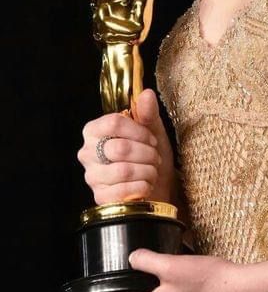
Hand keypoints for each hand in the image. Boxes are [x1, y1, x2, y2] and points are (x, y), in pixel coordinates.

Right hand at [77, 88, 175, 204]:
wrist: (155, 187)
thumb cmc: (149, 154)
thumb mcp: (152, 130)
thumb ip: (147, 112)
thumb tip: (147, 93)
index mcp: (95, 130)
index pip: (113, 122)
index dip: (138, 131)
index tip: (152, 138)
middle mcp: (87, 152)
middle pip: (120, 148)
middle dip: (147, 153)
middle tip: (155, 157)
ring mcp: (92, 177)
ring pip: (124, 170)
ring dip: (147, 171)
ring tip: (152, 170)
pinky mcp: (100, 198)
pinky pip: (124, 190)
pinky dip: (143, 187)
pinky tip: (146, 185)